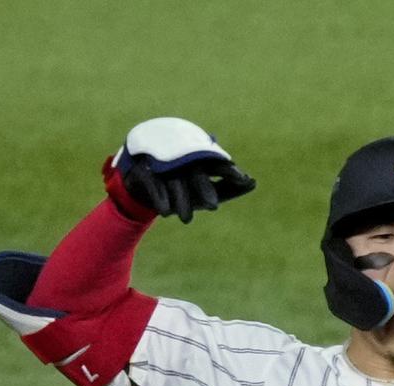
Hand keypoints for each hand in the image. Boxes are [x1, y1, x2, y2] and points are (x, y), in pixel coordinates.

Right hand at [107, 117, 254, 222]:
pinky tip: (164, 211)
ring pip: (174, 179)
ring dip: (181, 201)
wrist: (143, 194)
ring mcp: (159, 163)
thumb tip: (253, 182)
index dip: (227, 169)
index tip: (241, 178)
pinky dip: (159, 197)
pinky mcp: (140, 170)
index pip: (214, 161)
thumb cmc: (181, 191)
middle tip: (213, 206)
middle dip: (203, 188)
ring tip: (186, 220)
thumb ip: (229, 188)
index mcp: (195, 159)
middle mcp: (178, 157)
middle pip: (194, 170)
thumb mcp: (205, 193)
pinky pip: (152, 182)